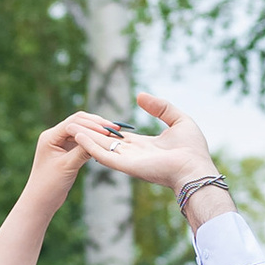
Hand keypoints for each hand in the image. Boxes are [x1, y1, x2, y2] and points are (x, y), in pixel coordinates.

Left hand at [26, 114, 112, 208]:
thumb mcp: (68, 166)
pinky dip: (92, 140)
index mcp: (50, 136)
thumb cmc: (50, 184)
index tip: (107, 131)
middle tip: (114, 128)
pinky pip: (81, 141)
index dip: (91, 124)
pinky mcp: (66, 151)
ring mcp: (60, 143)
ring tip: (113, 133)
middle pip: (78, 122)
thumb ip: (82, 151)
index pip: (73, 122)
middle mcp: (54, 136)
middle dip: (95, 124)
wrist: (41, 200)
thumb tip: (99, 139)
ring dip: (95, 131)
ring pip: (81, 130)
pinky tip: (104, 142)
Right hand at [81, 89, 214, 186]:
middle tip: (75, 122)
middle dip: (92, 133)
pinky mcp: (125, 166)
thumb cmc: (192, 149)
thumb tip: (140, 96)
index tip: (95, 121)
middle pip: (107, 142)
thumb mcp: (179, 120)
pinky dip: (89, 145)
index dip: (108, 129)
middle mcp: (133, 155)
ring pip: (101, 147)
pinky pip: (103, 155)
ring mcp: (128, 161)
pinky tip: (77, 135)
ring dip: (86, 138)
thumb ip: (160, 107)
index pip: (121, 138)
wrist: (195, 168)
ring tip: (70, 126)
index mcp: (145, 147)